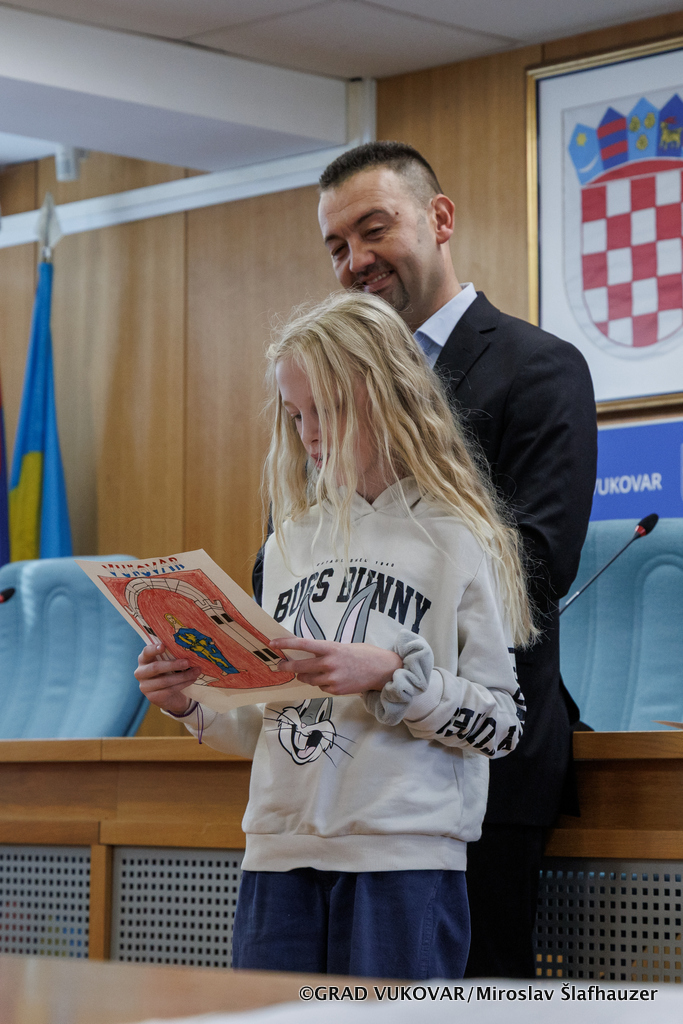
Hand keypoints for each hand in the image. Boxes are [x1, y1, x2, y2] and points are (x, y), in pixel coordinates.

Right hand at [134, 643, 199, 714]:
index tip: (164, 646)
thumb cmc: (168, 672)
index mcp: (144, 659)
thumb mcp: (168, 662)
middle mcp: (141, 672)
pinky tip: (192, 679)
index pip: (146, 652)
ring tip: (196, 672)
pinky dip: (183, 684)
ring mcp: (145, 686)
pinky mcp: (153, 697)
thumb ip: (172, 655)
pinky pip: (169, 690)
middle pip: (155, 667)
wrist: (169, 695)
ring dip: (183, 676)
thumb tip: (189, 649)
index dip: (154, 649)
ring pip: (165, 681)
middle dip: (173, 665)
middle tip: (188, 662)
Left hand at [271, 637, 401, 695]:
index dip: (286, 643)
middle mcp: (329, 664)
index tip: (273, 643)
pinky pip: (320, 687)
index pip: (303, 644)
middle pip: (299, 666)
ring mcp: (332, 679)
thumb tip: (307, 655)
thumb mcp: (343, 647)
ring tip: (310, 671)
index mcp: (331, 648)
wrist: (383, 671)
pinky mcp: (335, 690)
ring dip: (305, 675)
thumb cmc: (364, 655)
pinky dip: (321, 683)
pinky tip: (332, 678)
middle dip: (286, 666)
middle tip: (279, 665)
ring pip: (308, 679)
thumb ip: (326, 651)